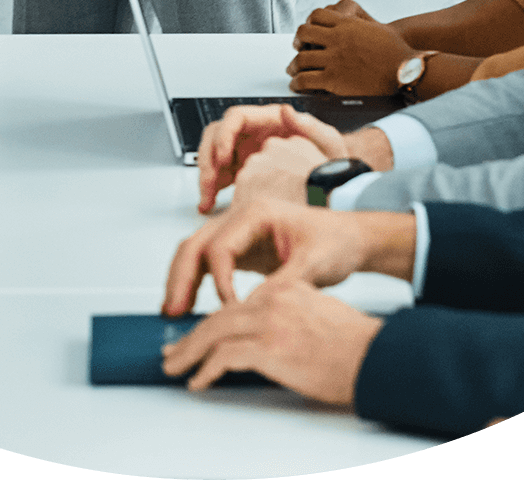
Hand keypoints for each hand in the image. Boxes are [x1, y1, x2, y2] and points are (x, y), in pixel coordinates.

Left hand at [161, 277, 384, 403]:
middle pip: (218, 316)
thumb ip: (287, 318)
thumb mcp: (317, 317)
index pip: (237, 303)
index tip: (197, 335)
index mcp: (285, 289)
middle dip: (190, 336)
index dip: (211, 322)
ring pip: (213, 333)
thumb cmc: (353, 347)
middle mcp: (273, 299)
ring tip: (175, 366)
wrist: (374, 358)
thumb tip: (262, 342)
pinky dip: (206, 370)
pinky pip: (223, 357)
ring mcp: (269, 321)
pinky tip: (199, 382)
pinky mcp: (269, 346)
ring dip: (189, 353)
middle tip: (173, 351)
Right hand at [163, 198, 414, 315]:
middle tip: (173, 310)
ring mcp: (238, 233)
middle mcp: (241, 218)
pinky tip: (190, 305)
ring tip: (173, 311)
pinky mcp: (241, 250)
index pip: (220, 246)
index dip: (219, 280)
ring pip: (196, 252)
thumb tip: (256, 307)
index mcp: (257, 212)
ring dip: (181, 281)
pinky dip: (195, 283)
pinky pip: (208, 264)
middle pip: (196, 243)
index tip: (228, 308)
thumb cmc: (337, 242)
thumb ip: (284, 283)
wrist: (351, 240)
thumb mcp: (315, 264)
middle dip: (181, 278)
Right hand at [196, 103, 347, 213]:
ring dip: (206, 176)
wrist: (334, 185)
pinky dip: (212, 188)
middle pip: (217, 136)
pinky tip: (212, 203)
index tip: (224, 156)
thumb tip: (286, 111)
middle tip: (210, 183)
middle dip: (208, 158)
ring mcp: (247, 152)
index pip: (236, 118)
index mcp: (270, 121)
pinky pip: (220, 174)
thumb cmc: (332, 161)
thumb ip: (310, 126)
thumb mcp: (328, 142)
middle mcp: (254, 134)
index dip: (224, 134)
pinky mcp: (244, 171)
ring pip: (213, 155)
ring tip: (207, 199)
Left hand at [287, 7, 416, 94]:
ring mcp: (333, 59)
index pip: (316, 15)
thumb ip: (360, 27)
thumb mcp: (376, 29)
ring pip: (301, 58)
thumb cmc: (397, 51)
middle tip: (298, 48)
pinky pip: (305, 80)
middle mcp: (337, 38)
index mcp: (347, 23)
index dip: (309, 23)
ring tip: (293, 70)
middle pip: (303, 33)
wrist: (404, 71)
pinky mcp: (333, 79)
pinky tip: (298, 86)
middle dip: (298, 41)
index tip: (308, 32)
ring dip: (294, 65)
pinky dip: (297, 83)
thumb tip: (355, 29)